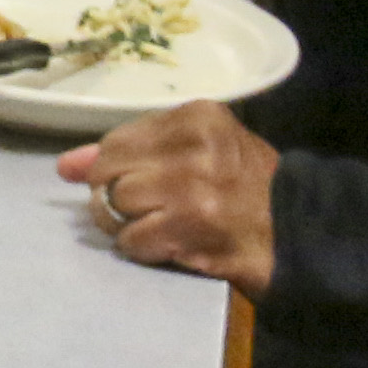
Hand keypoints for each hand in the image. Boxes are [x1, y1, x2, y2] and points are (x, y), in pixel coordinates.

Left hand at [62, 103, 277, 292]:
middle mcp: (194, 146)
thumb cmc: (245, 189)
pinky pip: (131, 240)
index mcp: (198, 118)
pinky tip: (170, 246)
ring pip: (113, 206)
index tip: (131, 183)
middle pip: (107, 173)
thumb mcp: (198, 151)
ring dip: (128, 226)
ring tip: (161, 227)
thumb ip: (133, 150)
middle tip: (149, 209)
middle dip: (116, 197)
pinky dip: (142, 249)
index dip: (111, 170)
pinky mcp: (190, 228)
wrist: (301, 233)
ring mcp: (192, 188)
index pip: (116, 142)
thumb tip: (66, 165)